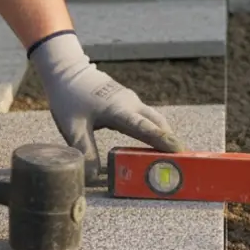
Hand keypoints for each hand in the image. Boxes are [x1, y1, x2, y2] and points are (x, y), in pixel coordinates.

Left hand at [28, 31, 183, 179]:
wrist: (67, 71)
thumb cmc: (69, 98)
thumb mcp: (72, 128)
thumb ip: (85, 151)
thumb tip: (93, 178)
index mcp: (118, 110)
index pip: (144, 127)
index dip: (161, 140)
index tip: (178, 151)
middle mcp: (130, 104)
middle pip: (157, 123)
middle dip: (171, 141)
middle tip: (183, 160)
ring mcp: (131, 101)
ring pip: (155, 119)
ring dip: (165, 135)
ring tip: (173, 155)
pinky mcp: (128, 101)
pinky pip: (147, 117)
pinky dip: (155, 130)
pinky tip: (154, 143)